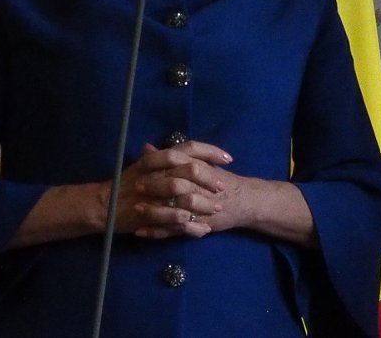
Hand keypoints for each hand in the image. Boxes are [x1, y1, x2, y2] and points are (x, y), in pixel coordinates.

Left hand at [133, 145, 316, 246]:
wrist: (245, 202)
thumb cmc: (220, 180)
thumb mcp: (200, 162)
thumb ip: (172, 156)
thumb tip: (145, 147)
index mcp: (200, 167)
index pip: (177, 160)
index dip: (158, 162)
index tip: (140, 164)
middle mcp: (200, 187)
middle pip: (174, 185)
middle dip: (154, 187)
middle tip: (135, 186)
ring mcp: (200, 208)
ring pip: (174, 210)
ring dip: (154, 211)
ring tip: (136, 211)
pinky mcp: (198, 225)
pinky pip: (175, 230)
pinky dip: (158, 232)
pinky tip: (141, 232)